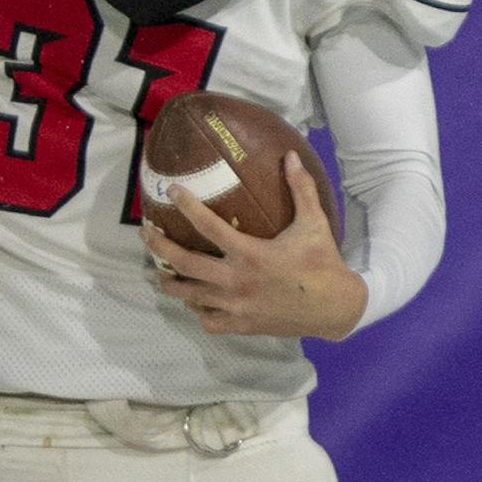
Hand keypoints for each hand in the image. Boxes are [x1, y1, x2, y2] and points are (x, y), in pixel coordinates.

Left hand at [142, 153, 367, 341]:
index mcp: (251, 254)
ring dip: (170, 283)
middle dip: (159, 247)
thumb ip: (301, 189)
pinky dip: (197, 311)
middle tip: (145, 234)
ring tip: (158, 272)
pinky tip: (195, 301)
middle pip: (184, 264)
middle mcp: (236, 281)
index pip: (209, 227)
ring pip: (189, 296)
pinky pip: (207, 321)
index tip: (171, 191)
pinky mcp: (241, 325)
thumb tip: (291, 156)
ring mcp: (236, 306)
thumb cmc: (323, 263)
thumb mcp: (314, 223)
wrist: (336, 309)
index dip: (187, 206)